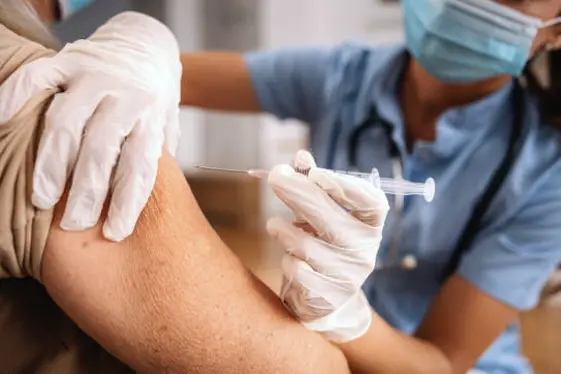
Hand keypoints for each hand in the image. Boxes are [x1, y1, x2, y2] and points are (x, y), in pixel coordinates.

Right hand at [0, 11, 181, 240]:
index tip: (114, 232)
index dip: (128, 202)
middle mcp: (126, 97)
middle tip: (73, 223)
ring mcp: (96, 77)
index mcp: (151, 118)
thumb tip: (148, 204)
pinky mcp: (70, 59)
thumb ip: (158, 157)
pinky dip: (15, 96)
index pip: (140, 165)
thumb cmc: (155, 99)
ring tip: (42, 199)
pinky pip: (38, 77)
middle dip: (87, 191)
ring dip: (53, 163)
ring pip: (68, 121)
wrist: (148, 47)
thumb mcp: (167, 126)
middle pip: (102, 149)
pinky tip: (0, 121)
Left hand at [267, 150, 388, 341]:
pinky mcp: (329, 296)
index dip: (345, 186)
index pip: (371, 202)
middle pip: (332, 220)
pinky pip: (298, 271)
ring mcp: (348, 275)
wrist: (324, 296)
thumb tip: (300, 157)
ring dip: (283, 230)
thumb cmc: (322, 241)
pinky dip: (287, 260)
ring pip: (308, 246)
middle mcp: (365, 249)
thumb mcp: (320, 211)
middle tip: (275, 176)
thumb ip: (311, 184)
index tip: (316, 174)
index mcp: (370, 223)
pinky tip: (288, 258)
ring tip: (273, 225)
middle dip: (299, 193)